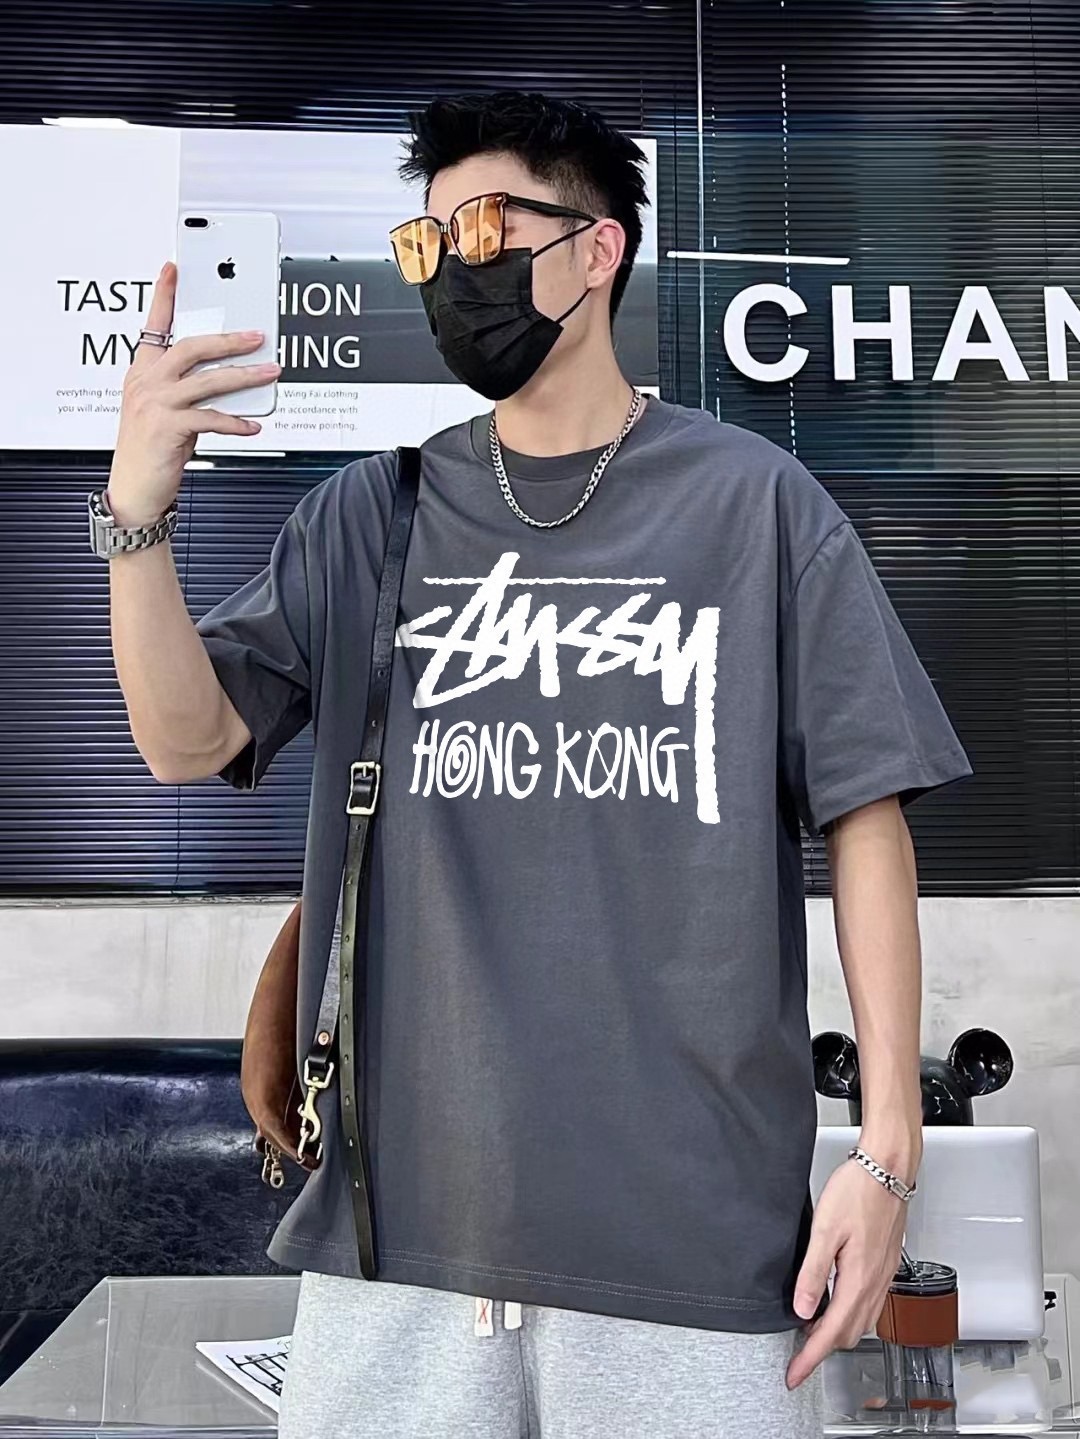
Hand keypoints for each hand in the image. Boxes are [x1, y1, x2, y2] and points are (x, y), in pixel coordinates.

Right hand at [108, 260, 280, 525]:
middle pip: (191, 347)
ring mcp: (155, 404)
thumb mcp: (162, 412)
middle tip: (257, 336)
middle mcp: (146, 382)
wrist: (133, 488)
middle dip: (229, 339)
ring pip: (207, 380)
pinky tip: (252, 425)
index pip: (154, 325)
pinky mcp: (168, 428)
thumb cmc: (149, 451)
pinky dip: (235, 422)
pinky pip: (210, 418)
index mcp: (142, 372)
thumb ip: (185, 391)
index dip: (163, 295)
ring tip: (269, 373)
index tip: (173, 269)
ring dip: (244, 376)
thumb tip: (227, 381)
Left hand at [785, 1158, 906, 1389]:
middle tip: (796, 1353)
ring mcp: (883, 1275)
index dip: (810, 1358)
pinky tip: (834, 1302)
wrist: (887, 1168)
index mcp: (859, 1279)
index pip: (831, 1333)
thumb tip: (801, 1308)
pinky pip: (869, 1303)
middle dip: (822, 1349)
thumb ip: (812, 1272)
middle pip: (849, 1334)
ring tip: (810, 1331)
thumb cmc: (858, 1190)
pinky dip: (849, 1314)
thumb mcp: (825, 1230)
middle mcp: (875, 1283)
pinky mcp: (885, 1264)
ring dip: (837, 1332)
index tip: (794, 1376)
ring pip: (862, 1321)